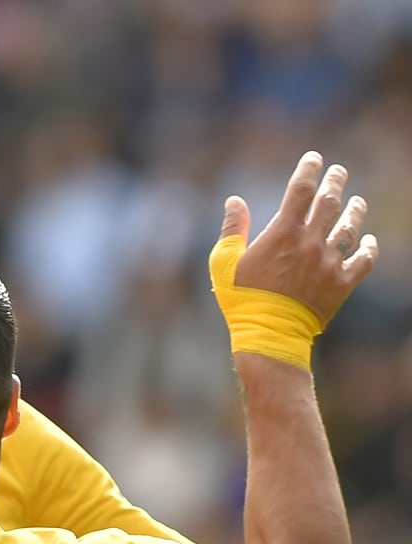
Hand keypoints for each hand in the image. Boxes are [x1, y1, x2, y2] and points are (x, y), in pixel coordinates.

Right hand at [219, 150, 378, 327]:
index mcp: (281, 233)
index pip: (300, 190)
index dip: (308, 170)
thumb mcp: (224, 263)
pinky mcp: (341, 283)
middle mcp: (309, 242)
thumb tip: (234, 201)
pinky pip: (363, 261)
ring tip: (358, 201)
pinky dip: (369, 248)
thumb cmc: (241, 300)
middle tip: (339, 172)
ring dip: (355, 211)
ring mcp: (328, 262)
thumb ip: (232, 229)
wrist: (268, 335)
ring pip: (349, 228)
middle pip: (329, 202)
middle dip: (335, 182)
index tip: (314, 158)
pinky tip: (369, 241)